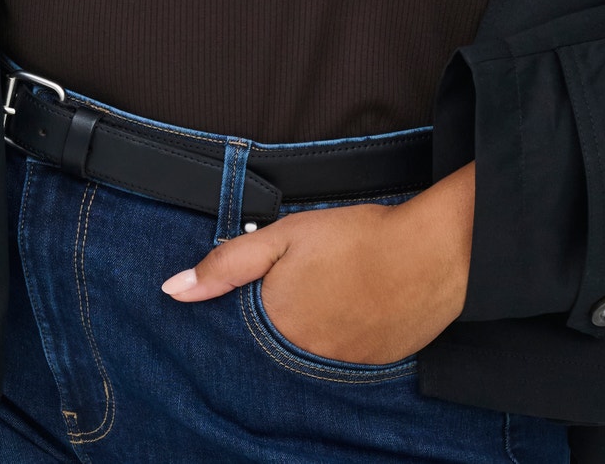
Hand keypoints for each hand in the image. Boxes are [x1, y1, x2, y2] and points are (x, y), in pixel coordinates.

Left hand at [160, 161, 474, 364]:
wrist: (431, 254)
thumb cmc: (356, 238)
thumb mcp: (284, 236)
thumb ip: (228, 263)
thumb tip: (173, 291)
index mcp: (277, 327)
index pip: (244, 333)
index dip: (254, 307)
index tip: (271, 287)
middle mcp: (305, 359)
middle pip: (278, 344)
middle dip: (287, 317)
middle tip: (313, 283)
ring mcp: (342, 368)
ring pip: (311, 353)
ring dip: (315, 329)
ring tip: (337, 290)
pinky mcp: (374, 367)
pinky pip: (346, 358)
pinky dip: (345, 336)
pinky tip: (359, 305)